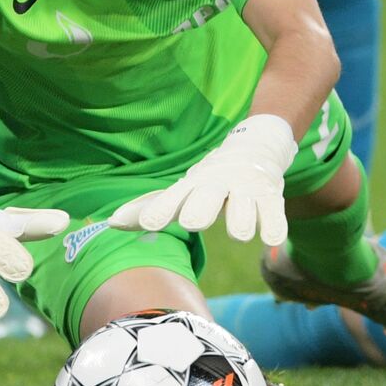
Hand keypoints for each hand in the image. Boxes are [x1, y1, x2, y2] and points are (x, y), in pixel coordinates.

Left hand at [109, 114, 297, 245]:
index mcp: (193, 185)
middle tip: (193, 222)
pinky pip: (274, 214)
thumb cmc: (211, 179)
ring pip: (243, 209)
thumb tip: (111, 222)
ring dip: (241, 221)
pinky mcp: (271, 197)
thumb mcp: (183, 189)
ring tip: (239, 234)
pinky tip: (269, 237)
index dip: (160, 211)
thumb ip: (150, 208)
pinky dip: (272, 226)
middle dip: (200, 210)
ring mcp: (246, 190)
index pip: (173, 198)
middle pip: (208, 198)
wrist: (257, 147)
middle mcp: (218, 185)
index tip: (149, 224)